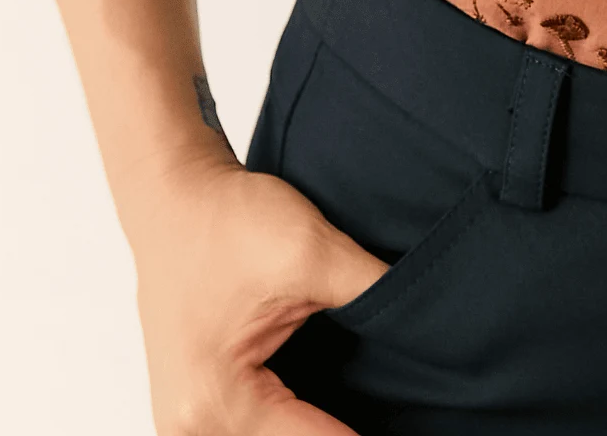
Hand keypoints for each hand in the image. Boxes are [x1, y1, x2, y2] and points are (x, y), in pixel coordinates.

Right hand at [126, 151, 389, 432]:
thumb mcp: (312, 251)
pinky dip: (288, 421)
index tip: (414, 421)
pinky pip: (254, 431)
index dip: (371, 434)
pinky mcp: (193, 405)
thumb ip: (374, 292)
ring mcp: (186, 421)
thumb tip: (435, 321)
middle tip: (398, 409)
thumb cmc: (225, 218)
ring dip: (313, 428)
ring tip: (365, 400)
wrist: (171, 194)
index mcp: (217, 401)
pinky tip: (328, 396)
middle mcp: (191, 427)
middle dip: (340, 432)